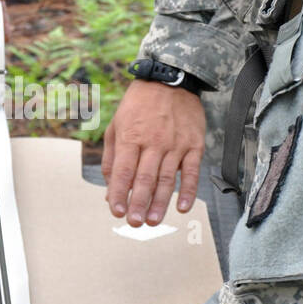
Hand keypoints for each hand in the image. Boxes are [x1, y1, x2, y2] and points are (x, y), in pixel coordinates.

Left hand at [102, 80, 205, 225]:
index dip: (118, 194)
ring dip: (160, 203)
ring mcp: (175, 144)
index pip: (122, 172)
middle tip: (135, 223)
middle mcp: (153, 142)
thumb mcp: (116, 125)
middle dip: (139, 204)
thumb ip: (111, 158)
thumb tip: (109, 189)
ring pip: (167, 179)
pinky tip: (183, 207)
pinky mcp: (193, 145)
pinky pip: (192, 171)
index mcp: (130, 137)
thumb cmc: (138, 105)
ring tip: (153, 221)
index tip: (116, 212)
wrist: (170, 79)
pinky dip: (189, 191)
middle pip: (145, 179)